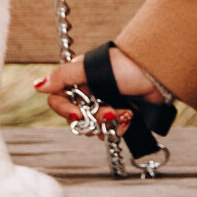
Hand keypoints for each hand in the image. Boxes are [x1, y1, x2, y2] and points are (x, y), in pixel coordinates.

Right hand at [35, 47, 162, 122]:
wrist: (158, 74)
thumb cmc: (126, 65)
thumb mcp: (91, 68)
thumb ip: (63, 77)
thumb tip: (38, 85)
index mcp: (78, 80)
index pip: (58, 101)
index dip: (65, 110)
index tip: (77, 114)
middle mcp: (88, 93)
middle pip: (76, 118)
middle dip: (93, 118)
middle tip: (109, 112)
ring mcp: (104, 105)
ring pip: (93, 127)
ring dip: (108, 123)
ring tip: (123, 112)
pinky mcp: (119, 115)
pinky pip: (110, 130)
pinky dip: (119, 127)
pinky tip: (129, 117)